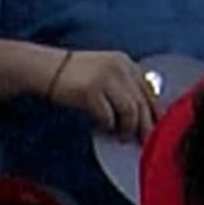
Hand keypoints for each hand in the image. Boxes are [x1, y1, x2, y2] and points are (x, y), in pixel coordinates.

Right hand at [43, 49, 159, 138]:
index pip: (149, 91)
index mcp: (125, 63)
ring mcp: (105, 77)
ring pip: (130, 110)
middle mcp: (119, 67)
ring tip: (122, 136)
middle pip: (142, 102)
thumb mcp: (105, 74)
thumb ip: (123, 88)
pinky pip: (108, 115)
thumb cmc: (75, 76)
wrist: (45, 68)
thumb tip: (142, 115)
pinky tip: (104, 127)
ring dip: (128, 128)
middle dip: (146, 126)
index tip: (158, 130)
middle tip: (145, 141)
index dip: (155, 113)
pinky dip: (108, 125)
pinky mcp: (91, 90)